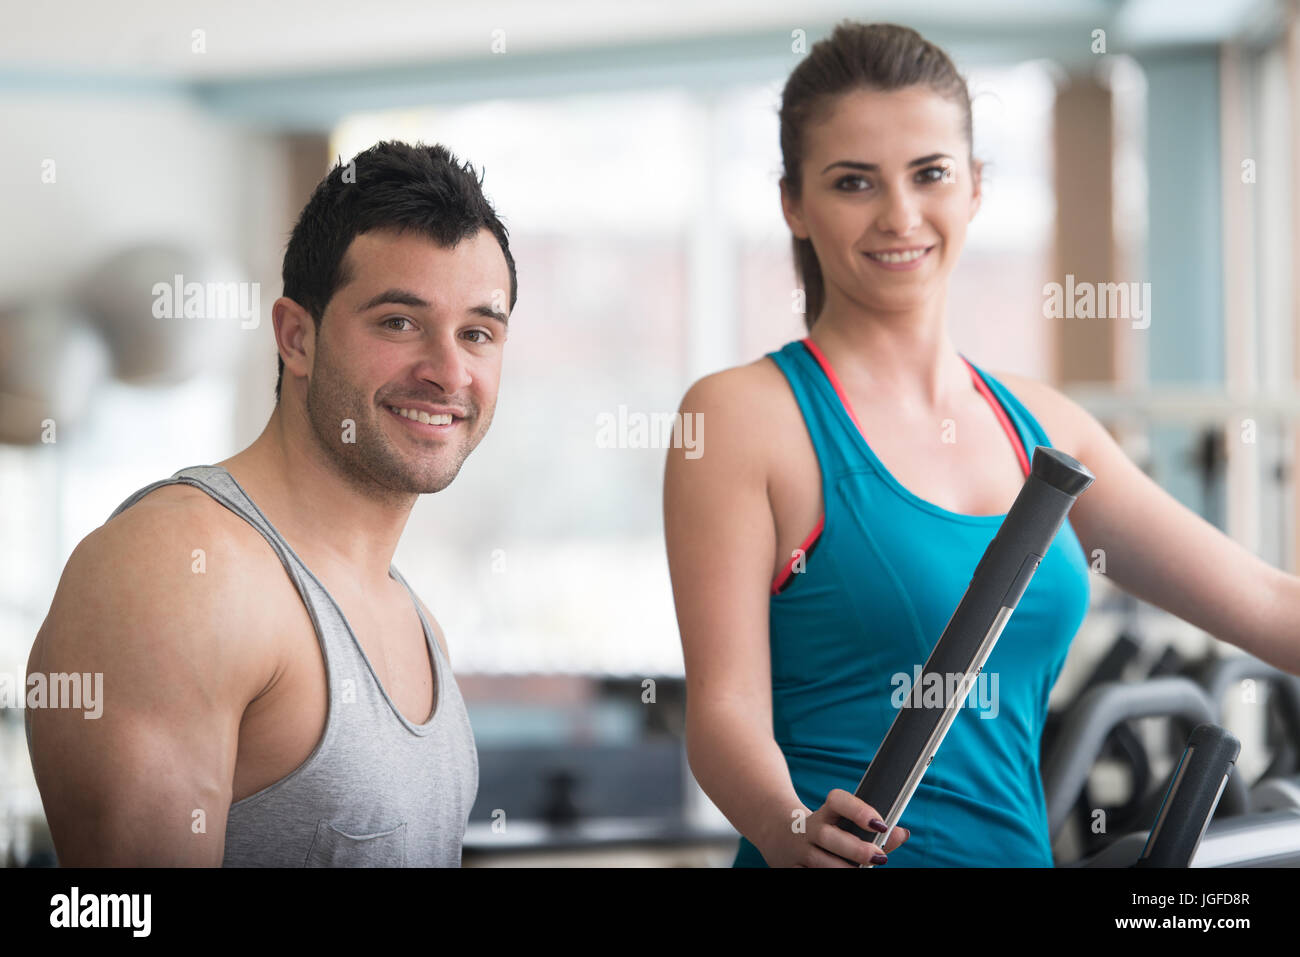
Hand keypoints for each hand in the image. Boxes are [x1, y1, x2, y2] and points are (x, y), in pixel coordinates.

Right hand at [759, 788, 911, 867]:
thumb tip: (901, 833)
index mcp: (824, 813)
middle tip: (879, 856)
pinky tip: (845, 875)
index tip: (880, 824)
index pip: (837, 801)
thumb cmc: (823, 830)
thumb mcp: (841, 823)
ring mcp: (798, 851)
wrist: (776, 833)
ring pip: (820, 862)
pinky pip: (810, 875)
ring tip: (864, 872)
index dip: (858, 810)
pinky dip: (827, 876)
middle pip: (828, 836)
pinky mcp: (790, 869)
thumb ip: (871, 829)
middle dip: (855, 848)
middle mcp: (808, 829)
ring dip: (844, 870)